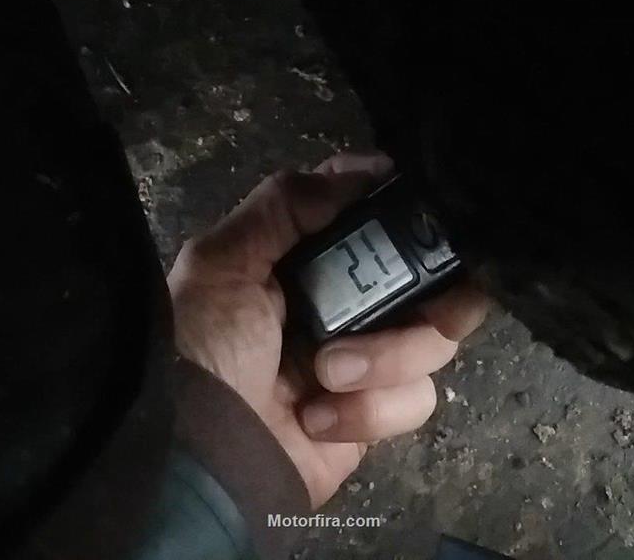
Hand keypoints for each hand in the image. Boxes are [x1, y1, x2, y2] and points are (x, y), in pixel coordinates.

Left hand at [167, 153, 489, 507]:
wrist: (200, 462)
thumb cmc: (203, 349)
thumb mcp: (220, 263)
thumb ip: (283, 206)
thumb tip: (363, 171)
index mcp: (304, 256)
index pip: (368, 208)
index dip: (395, 197)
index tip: (411, 195)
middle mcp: (344, 300)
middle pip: (426, 269)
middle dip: (422, 282)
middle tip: (412, 290)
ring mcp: (366, 356)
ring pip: (434, 335)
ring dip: (385, 356)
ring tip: (324, 374)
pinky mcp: (376, 413)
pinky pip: (417, 398)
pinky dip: (371, 411)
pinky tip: (318, 420)